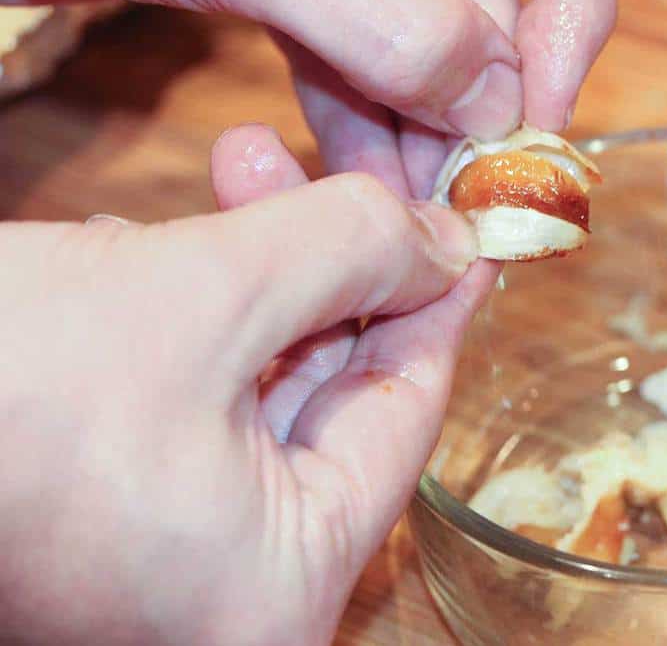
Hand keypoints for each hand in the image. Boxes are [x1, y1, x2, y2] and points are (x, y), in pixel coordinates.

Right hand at [0, 124, 494, 644]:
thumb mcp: (198, 295)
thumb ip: (345, 254)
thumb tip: (442, 239)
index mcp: (277, 583)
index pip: (404, 416)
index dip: (436, 304)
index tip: (461, 229)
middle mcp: (230, 587)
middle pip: (330, 394)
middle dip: (331, 270)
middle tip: (341, 178)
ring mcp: (166, 551)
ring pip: (256, 381)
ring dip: (252, 274)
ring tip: (242, 173)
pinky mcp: (110, 505)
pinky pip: (185, 394)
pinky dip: (187, 313)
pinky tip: (156, 249)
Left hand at [1, 0, 617, 196]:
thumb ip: (390, 18)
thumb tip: (495, 106)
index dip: (561, 55)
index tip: (526, 141)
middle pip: (497, 42)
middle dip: (480, 130)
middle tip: (449, 211)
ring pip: (431, 77)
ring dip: (419, 152)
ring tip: (392, 213)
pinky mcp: (312, 10)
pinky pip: (367, 83)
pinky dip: (365, 138)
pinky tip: (346, 180)